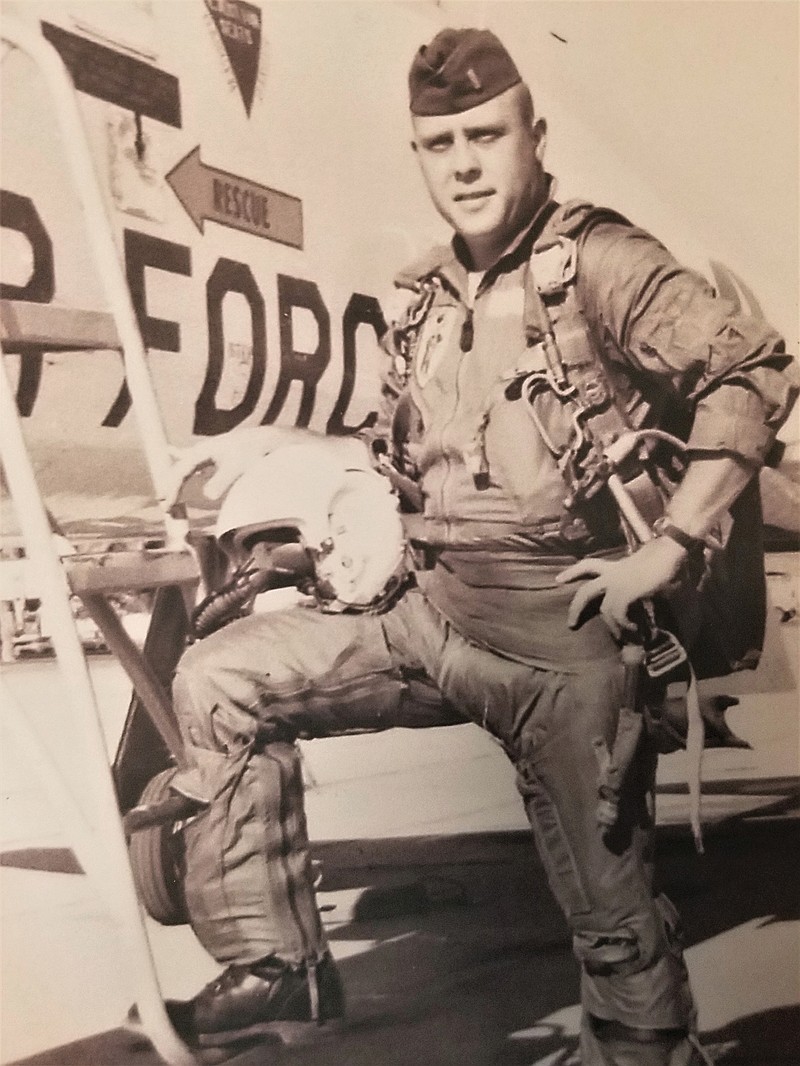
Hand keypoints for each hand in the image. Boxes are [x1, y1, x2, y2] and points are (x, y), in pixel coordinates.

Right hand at [163, 427, 293, 508]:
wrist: (264, 440)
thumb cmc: (252, 452)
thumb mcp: (237, 468)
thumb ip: (222, 481)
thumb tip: (208, 496)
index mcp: (203, 451)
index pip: (181, 471)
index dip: (173, 488)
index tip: (170, 504)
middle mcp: (201, 450)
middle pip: (179, 469)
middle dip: (170, 487)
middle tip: (164, 505)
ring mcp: (207, 452)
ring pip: (183, 466)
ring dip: (174, 481)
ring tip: (166, 494)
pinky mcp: (214, 456)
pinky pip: (192, 462)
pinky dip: (182, 464)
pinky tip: (171, 453)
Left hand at [556, 536, 687, 639]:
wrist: (670, 550)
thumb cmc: (662, 559)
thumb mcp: (645, 574)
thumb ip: (639, 587)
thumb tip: (644, 601)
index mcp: (615, 567)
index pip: (588, 566)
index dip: (573, 572)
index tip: (559, 580)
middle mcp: (612, 575)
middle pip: (586, 591)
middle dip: (576, 608)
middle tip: (571, 624)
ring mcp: (618, 584)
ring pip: (604, 609)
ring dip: (612, 626)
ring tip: (620, 637)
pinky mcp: (626, 592)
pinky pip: (617, 614)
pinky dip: (624, 625)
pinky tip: (634, 630)